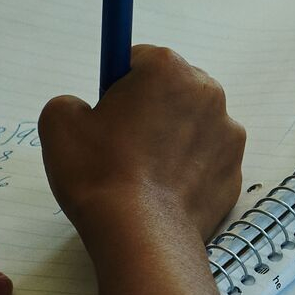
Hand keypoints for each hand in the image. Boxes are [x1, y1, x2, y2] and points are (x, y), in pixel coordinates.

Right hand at [39, 44, 245, 243]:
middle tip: (122, 143)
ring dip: (172, 138)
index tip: (109, 109)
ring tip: (143, 172)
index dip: (118, 85)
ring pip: (193, 125)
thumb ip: (72, 102)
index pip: (139, 59)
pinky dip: (189, 169)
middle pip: (173, 89)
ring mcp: (228, 134)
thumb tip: (86, 110)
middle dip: (151, 108)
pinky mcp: (236, 170)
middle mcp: (208, 92)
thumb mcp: (58, 123)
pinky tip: (164, 191)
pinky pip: (207, 160)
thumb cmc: (100, 174)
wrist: (142, 234)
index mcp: (168, 69)